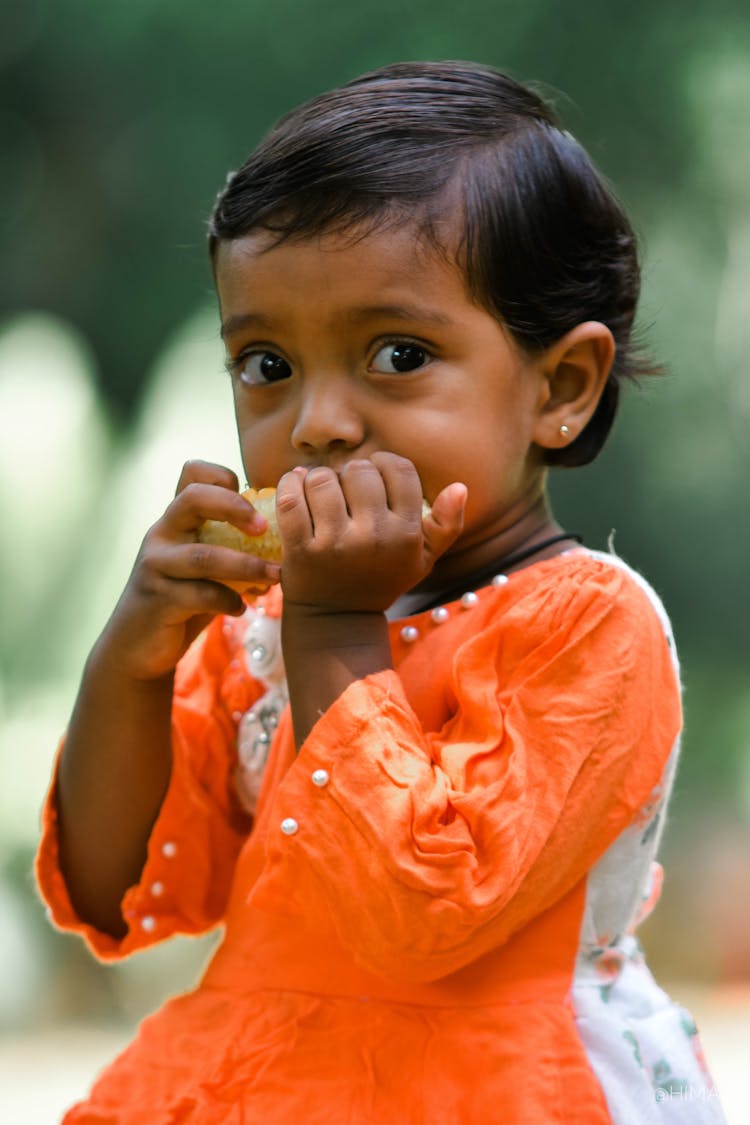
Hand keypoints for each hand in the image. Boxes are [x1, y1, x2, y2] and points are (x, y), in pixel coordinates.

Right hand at [98, 460, 280, 680]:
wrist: (138, 645)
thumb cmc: (183, 600)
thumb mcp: (204, 565)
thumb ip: (230, 546)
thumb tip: (287, 537)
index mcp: (176, 519)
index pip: (192, 473)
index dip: (223, 476)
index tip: (254, 499)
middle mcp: (162, 533)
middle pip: (193, 499)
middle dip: (235, 507)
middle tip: (265, 528)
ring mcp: (156, 565)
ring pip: (203, 556)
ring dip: (246, 566)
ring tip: (276, 576)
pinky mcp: (158, 598)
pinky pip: (200, 595)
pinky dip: (228, 601)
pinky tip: (242, 609)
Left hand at [275, 452, 466, 613]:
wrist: (337, 620)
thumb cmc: (381, 580)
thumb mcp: (423, 560)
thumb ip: (446, 525)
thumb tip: (460, 487)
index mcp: (406, 534)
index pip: (399, 470)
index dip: (385, 463)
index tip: (375, 474)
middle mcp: (373, 537)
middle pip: (359, 470)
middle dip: (351, 473)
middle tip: (346, 488)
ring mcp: (335, 544)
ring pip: (322, 479)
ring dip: (318, 478)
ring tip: (322, 490)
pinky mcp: (301, 550)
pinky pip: (291, 499)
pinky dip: (290, 485)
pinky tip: (297, 486)